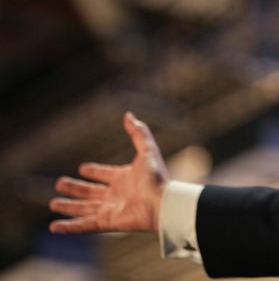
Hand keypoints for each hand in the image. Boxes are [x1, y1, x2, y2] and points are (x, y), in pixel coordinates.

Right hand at [49, 112, 167, 233]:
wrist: (162, 203)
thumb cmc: (156, 178)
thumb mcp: (148, 150)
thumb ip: (138, 133)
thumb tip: (128, 115)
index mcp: (124, 178)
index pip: (105, 174)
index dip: (95, 171)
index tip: (82, 168)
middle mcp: (116, 194)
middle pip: (90, 192)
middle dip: (75, 188)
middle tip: (59, 184)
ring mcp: (110, 210)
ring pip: (84, 208)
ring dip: (68, 207)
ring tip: (53, 203)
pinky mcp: (106, 223)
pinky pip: (83, 226)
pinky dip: (69, 227)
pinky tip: (54, 227)